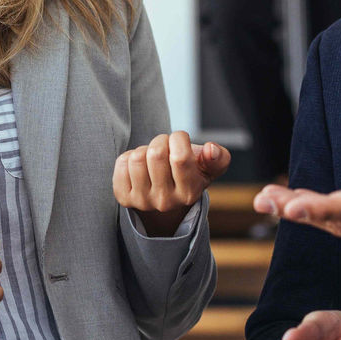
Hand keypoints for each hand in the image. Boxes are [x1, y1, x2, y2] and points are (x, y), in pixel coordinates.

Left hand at [113, 131, 230, 235]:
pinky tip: (139, 166)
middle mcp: (166, 202)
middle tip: (165, 146)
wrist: (167, 194)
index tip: (180, 139)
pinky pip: (121, 163)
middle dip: (161, 141)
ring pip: (137, 158)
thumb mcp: (210, 166)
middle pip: (156, 154)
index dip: (179, 137)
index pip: (180, 157)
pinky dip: (129, 157)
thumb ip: (218, 157)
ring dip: (144, 149)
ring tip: (152, 157)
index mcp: (189, 193)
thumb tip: (210, 149)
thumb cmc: (190, 172)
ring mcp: (143, 201)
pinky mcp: (124, 197)